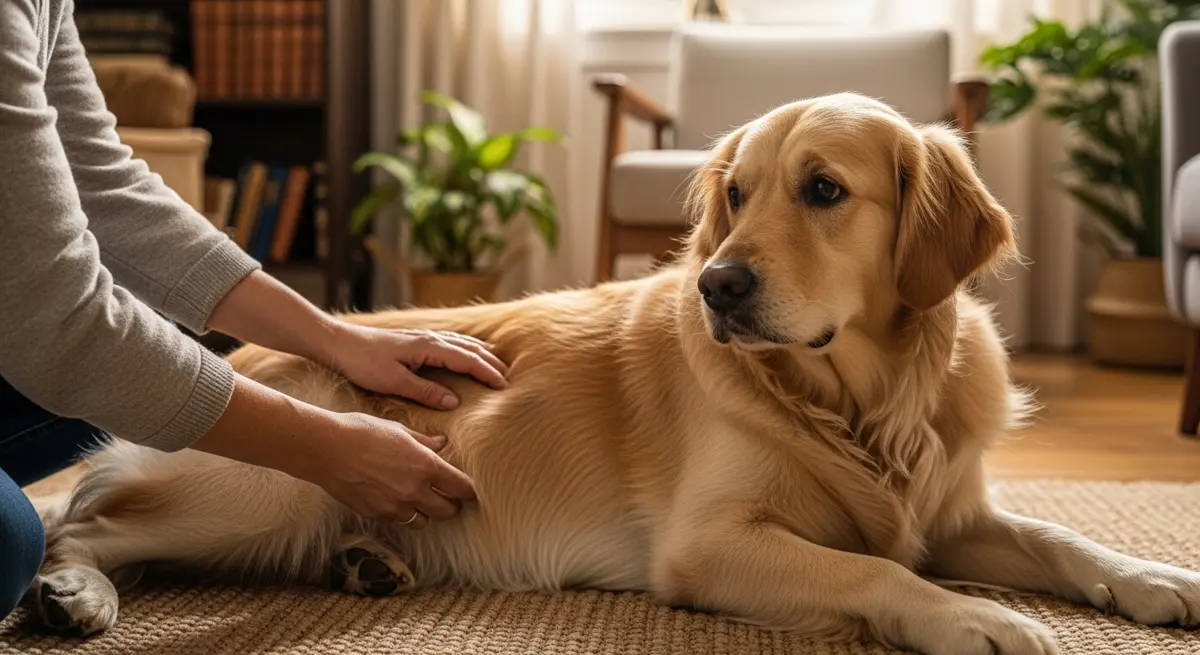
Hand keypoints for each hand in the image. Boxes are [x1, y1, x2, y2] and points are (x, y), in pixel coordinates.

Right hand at [306, 411, 476, 526]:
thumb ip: (424, 441)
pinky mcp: (376, 514)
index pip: (461, 488)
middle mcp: (415, 490)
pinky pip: (398, 521)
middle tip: (447, 496)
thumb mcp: (398, 430)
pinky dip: (402, 514)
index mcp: (426, 466)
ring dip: (425, 512)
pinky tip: (395, 500)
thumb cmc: (362, 431)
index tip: (468, 489)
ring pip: (423, 521)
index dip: (468, 490)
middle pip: (448, 511)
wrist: (326, 449)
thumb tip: (442, 444)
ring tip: (420, 499)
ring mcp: (395, 506)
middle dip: (451, 504)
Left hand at [327, 324, 508, 409]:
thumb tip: (454, 401)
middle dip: (491, 362)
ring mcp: (423, 336)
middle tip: (509, 377)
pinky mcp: (415, 339)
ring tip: (497, 363)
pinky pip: (450, 341)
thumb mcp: (393, 382)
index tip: (503, 385)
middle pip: (470, 349)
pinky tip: (466, 352)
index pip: (468, 359)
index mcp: (429, 347)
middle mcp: (430, 338)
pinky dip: (466, 347)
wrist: (338, 342)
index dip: (487, 372)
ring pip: (462, 342)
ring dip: (481, 353)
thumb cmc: (362, 363)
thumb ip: (425, 391)